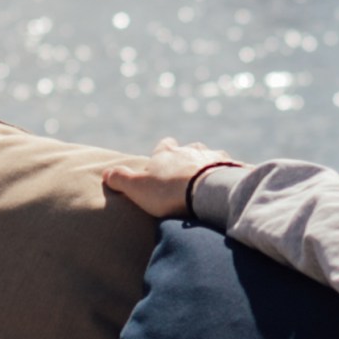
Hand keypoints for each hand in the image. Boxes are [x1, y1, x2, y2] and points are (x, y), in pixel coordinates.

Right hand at [101, 138, 239, 219]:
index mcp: (167, 153)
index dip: (162, 152)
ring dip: (209, 165)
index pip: (163, 145)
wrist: (205, 193)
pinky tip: (229, 186)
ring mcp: (214, 158)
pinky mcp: (232, 169)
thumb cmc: (168, 191)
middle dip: (188, 158)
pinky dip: (229, 176)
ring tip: (207, 180)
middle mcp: (191, 150)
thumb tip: (106, 173)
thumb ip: (120, 179)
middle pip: (189, 148)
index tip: (161, 160)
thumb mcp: (136, 187)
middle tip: (185, 174)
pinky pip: (232, 170)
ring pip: (211, 156)